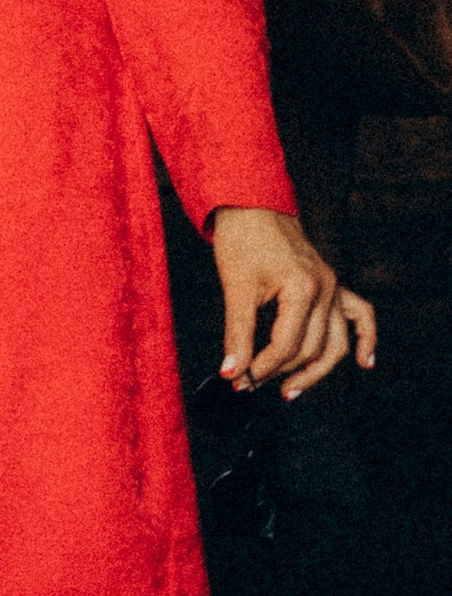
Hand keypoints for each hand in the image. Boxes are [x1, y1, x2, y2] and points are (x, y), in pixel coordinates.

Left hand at [210, 206, 376, 400]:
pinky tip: (364, 362)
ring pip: (335, 341)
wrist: (251, 205)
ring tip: (290, 390)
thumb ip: (236, 334)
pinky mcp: (332, 284)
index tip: (238, 380)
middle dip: (280, 372)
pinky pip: (360, 315)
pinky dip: (365, 338)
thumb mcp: (235, 288)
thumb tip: (231, 372)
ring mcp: (333, 286)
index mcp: (302, 288)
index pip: (287, 345)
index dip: (262, 368)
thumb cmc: (243, 239)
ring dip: (316, 370)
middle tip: (249, 385)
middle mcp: (325, 289)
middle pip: (311, 348)